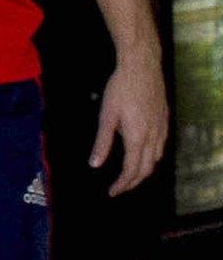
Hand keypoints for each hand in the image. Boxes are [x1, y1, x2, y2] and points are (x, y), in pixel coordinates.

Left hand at [90, 44, 167, 195]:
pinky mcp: (164, 120)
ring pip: (156, 159)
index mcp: (137, 137)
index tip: (112, 192)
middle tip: (119, 188)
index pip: (131, 170)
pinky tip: (143, 153)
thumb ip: (102, 142)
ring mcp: (161, 128)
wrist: (142, 67)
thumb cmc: (120, 89)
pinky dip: (151, 157)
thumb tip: (94, 164)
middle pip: (146, 168)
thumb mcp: (106, 115)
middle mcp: (153, 137)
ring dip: (143, 170)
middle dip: (133, 182)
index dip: (122, 184)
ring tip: (129, 175)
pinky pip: (160, 146)